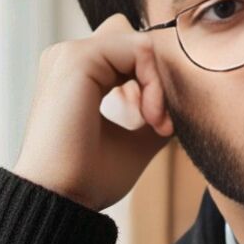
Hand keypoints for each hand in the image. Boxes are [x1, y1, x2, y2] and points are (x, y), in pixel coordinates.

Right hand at [12, 13, 175, 210]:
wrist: (61, 199)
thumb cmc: (89, 179)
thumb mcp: (135, 141)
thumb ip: (154, 114)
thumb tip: (182, 101)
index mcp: (79, 77)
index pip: (132, 56)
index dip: (156, 85)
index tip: (161, 127)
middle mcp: (70, 60)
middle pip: (137, 44)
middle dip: (160, 80)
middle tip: (161, 124)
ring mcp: (70, 55)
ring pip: (140, 44)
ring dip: (159, 83)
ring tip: (156, 123)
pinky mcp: (77, 59)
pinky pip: (138, 47)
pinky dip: (153, 81)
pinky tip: (150, 116)